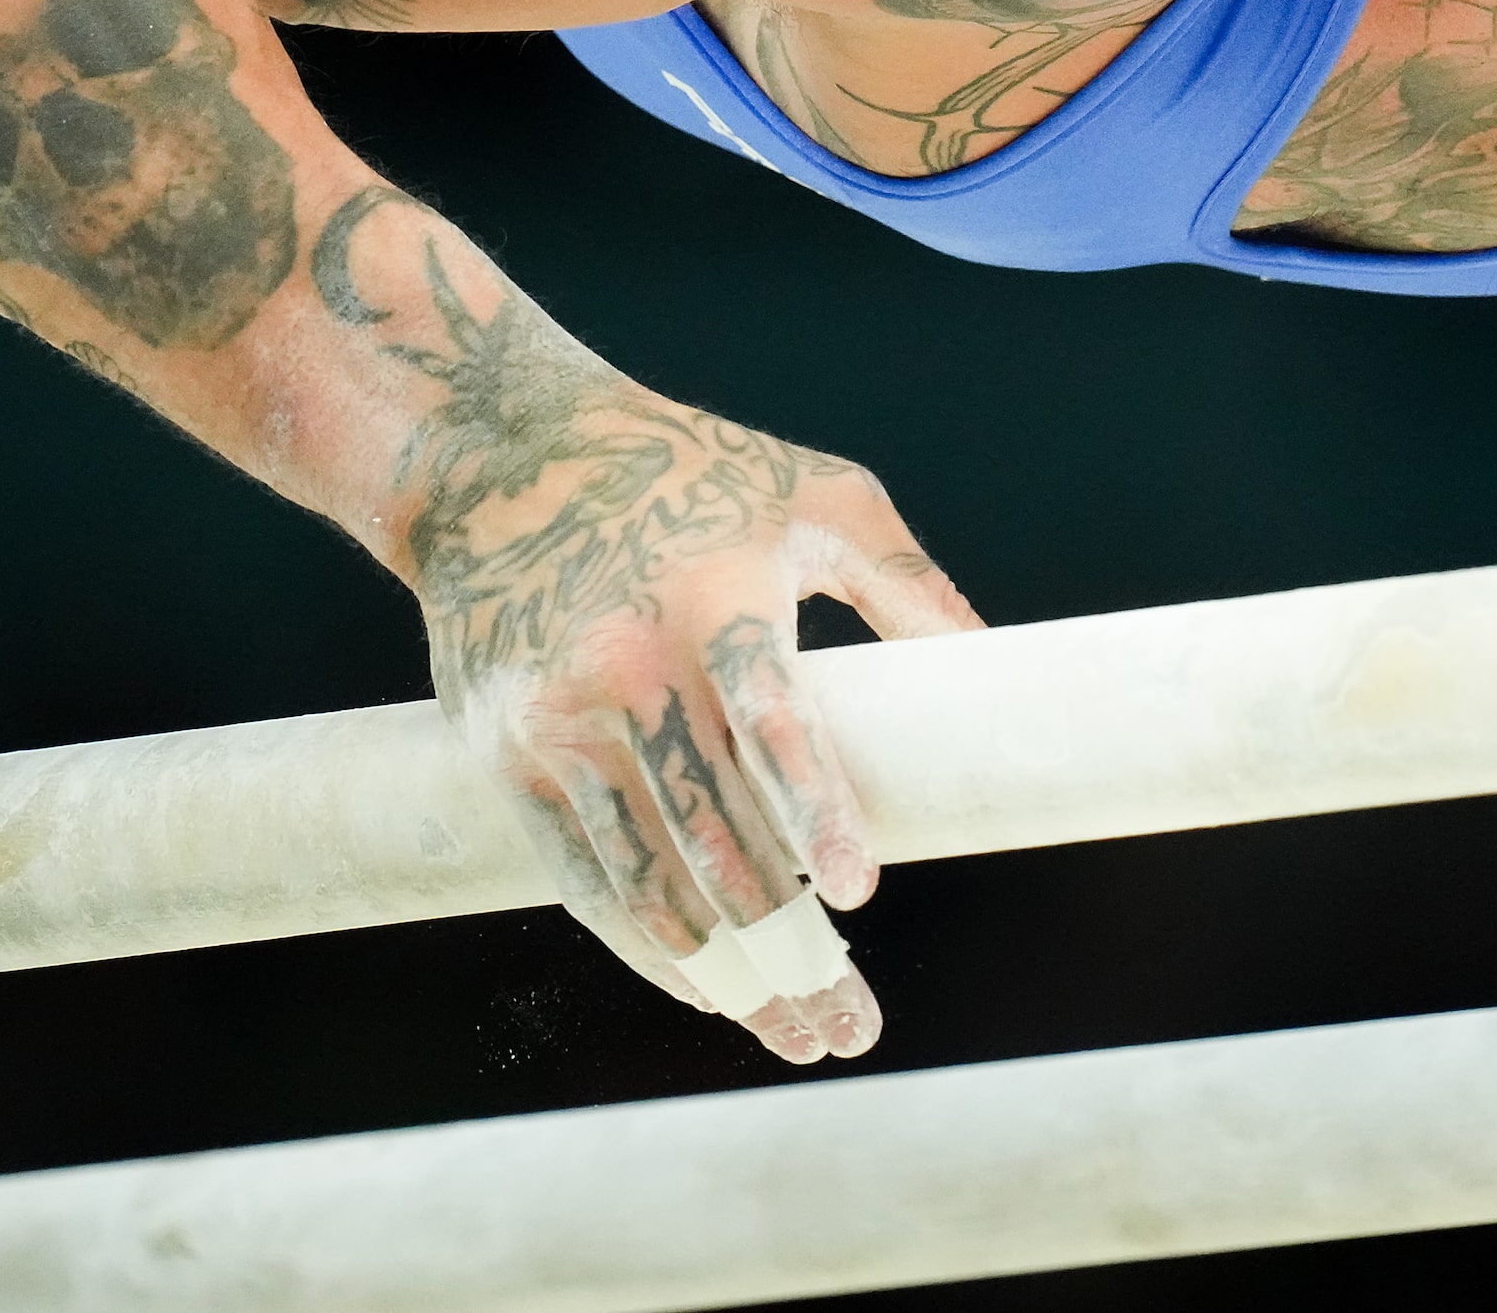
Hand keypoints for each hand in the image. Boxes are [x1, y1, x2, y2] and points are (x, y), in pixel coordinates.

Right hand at [314, 189, 979, 1059]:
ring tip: (800, 1034)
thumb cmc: (690, 472)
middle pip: (715, 835)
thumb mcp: (817, 497)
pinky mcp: (508, 757)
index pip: (766, 718)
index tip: (856, 894)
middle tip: (856, 1029)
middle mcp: (626, 664)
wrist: (496, 461)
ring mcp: (558, 719)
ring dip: (727, 976)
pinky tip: (710, 989)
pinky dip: (651, 948)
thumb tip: (1001, 676)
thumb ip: (912, 587)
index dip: (810, 810)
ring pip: (649, 880)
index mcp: (714, 594)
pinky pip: (587, 878)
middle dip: (792, 946)